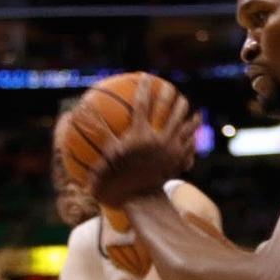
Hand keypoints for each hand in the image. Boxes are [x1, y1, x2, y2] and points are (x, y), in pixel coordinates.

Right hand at [88, 75, 200, 206]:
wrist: (138, 201)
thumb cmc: (117, 181)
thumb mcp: (104, 157)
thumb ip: (98, 135)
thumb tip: (84, 118)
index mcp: (140, 136)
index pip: (142, 105)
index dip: (144, 89)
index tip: (145, 78)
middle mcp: (159, 140)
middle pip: (170, 111)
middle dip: (172, 97)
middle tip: (172, 89)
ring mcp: (171, 151)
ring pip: (185, 127)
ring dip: (188, 115)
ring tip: (191, 107)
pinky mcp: (178, 162)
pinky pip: (189, 146)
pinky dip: (192, 138)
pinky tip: (194, 135)